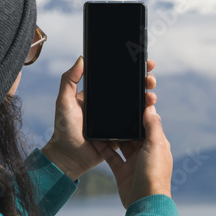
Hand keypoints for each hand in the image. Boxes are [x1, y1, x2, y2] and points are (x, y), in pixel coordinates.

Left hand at [40, 56, 156, 180]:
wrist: (70, 156)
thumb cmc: (64, 129)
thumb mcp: (64, 101)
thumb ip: (69, 80)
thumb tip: (81, 59)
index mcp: (98, 95)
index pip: (117, 79)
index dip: (131, 71)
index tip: (143, 63)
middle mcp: (109, 106)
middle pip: (131, 91)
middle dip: (144, 82)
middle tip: (150, 79)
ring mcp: (117, 120)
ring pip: (137, 107)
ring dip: (147, 99)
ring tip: (151, 96)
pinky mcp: (122, 134)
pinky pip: (136, 125)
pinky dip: (145, 118)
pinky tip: (150, 111)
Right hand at [93, 94, 172, 209]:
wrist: (145, 201)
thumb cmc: (154, 172)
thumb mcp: (156, 144)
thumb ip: (152, 126)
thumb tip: (150, 108)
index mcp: (157, 144)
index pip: (148, 125)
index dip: (140, 114)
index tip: (129, 100)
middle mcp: (146, 152)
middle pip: (133, 133)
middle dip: (123, 123)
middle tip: (110, 109)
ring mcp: (133, 162)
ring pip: (120, 144)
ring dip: (111, 135)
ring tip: (99, 120)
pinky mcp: (122, 171)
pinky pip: (111, 156)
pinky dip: (103, 148)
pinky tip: (93, 138)